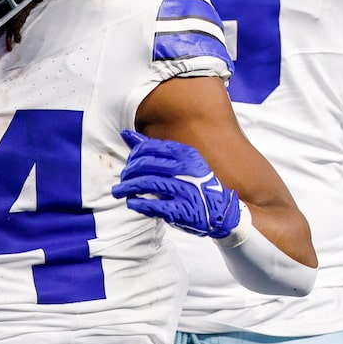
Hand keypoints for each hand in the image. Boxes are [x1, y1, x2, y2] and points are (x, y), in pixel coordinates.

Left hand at [112, 130, 241, 238]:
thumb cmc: (195, 183)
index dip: (133, 156)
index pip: (148, 148)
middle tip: (122, 180)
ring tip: (119, 191)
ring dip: (128, 188)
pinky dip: (138, 204)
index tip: (129, 164)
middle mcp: (185, 169)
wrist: (222, 211)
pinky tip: (132, 203)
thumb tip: (125, 133)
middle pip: (145, 165)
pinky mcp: (182, 210)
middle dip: (128, 173)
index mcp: (184, 154)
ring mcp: (185, 190)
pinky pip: (154, 205)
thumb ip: (152, 148)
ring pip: (146, 184)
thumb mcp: (180, 161)